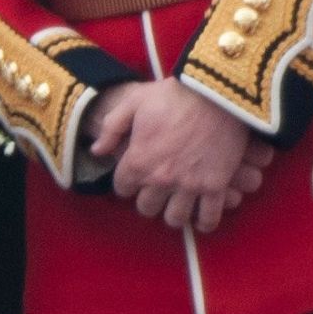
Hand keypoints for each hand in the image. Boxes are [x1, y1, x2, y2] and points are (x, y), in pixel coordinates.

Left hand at [95, 78, 256, 232]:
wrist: (216, 92)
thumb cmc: (174, 94)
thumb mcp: (135, 102)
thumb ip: (112, 128)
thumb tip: (96, 150)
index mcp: (139, 161)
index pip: (123, 188)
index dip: (127, 181)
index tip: (135, 175)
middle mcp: (161, 179)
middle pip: (147, 208)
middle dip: (148, 199)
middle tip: (156, 190)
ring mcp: (189, 185)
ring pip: (175, 218)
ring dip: (173, 213)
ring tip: (176, 204)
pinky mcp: (215, 186)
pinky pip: (208, 218)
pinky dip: (204, 222)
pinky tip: (201, 217)